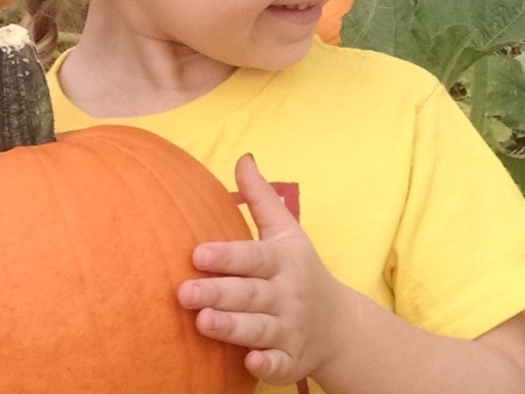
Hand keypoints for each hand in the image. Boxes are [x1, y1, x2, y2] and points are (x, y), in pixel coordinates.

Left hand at [176, 154, 352, 385]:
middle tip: (182, 292)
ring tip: (202, 323)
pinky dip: (268, 365)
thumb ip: (261, 199)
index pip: (253, 257)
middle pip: (250, 294)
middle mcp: (287, 296)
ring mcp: (290, 330)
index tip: (197, 253)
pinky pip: (280, 365)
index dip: (227, 256)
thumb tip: (243, 158)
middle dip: (218, 293)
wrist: (342, 326)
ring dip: (232, 328)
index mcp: (282, 262)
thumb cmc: (300, 271)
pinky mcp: (292, 361)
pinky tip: (251, 362)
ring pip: (259, 329)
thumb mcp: (287, 233)